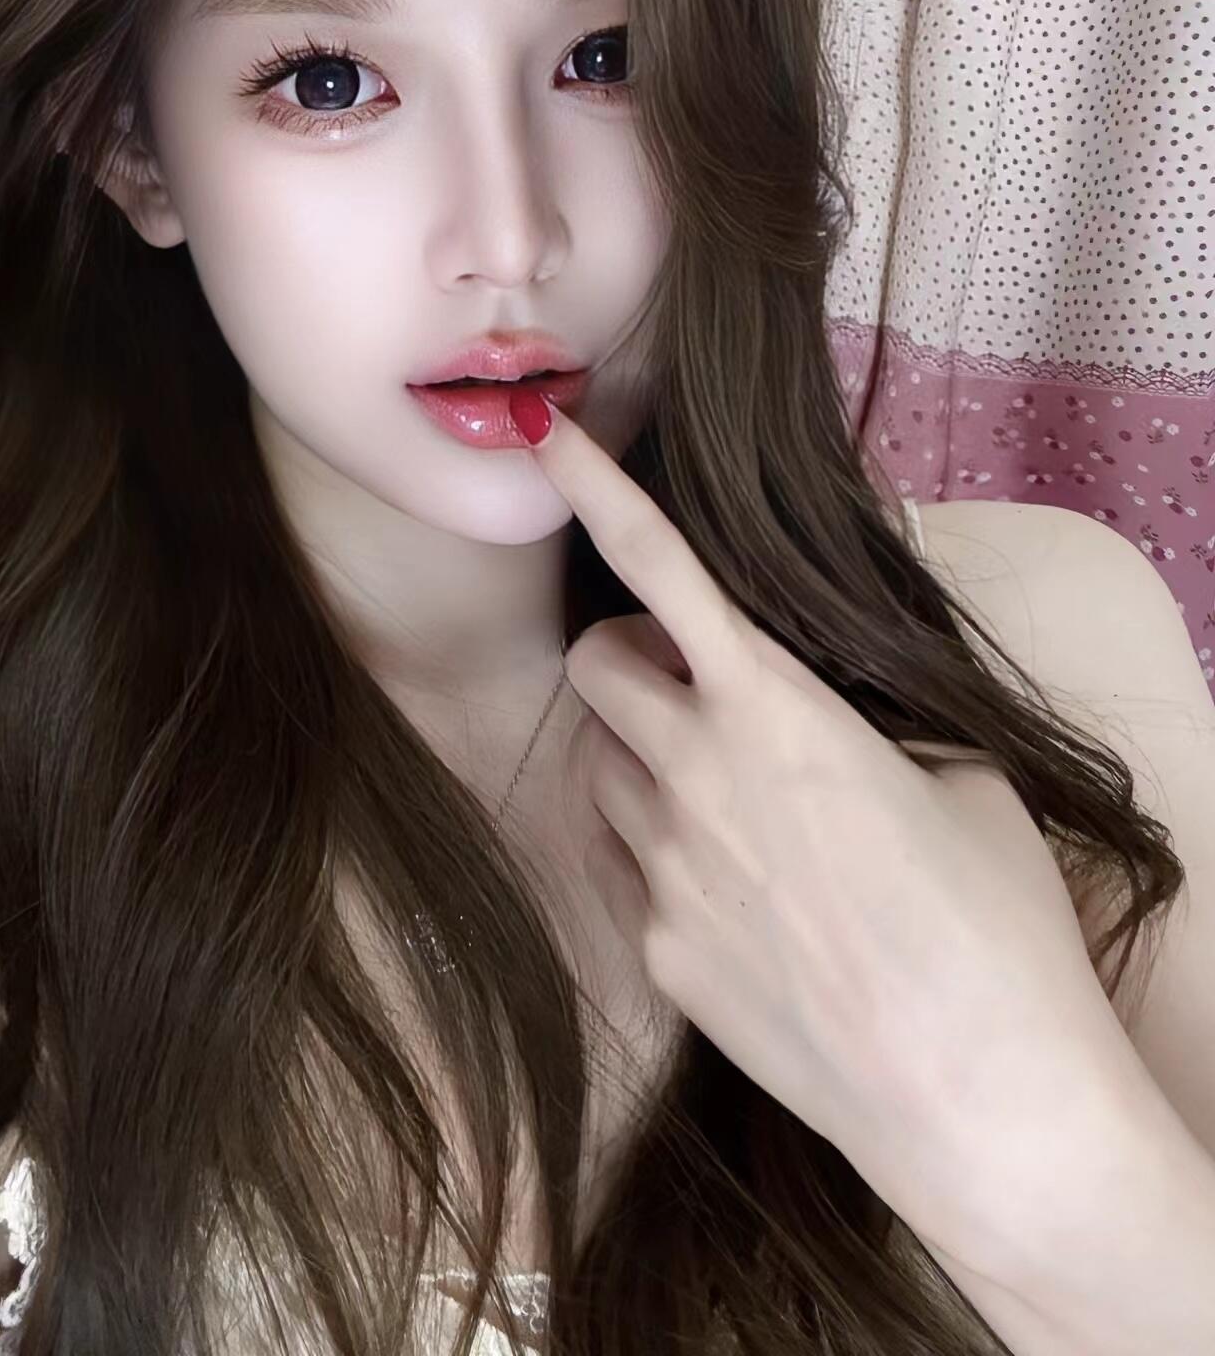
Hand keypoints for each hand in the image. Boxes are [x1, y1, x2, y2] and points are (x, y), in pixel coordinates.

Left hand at [510, 390, 1127, 1242]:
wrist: (982, 1105)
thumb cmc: (997, 929)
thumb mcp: (961, 782)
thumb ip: (873, 725)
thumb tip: (841, 710)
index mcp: (774, 711)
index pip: (658, 571)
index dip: (594, 492)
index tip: (550, 441)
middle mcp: (695, 778)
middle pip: (595, 671)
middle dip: (630, 658)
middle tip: (697, 688)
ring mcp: (664, 873)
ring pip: (603, 771)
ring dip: (646, 759)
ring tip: (737, 809)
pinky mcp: (659, 958)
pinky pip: (630, 872)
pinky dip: (664, 858)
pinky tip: (749, 905)